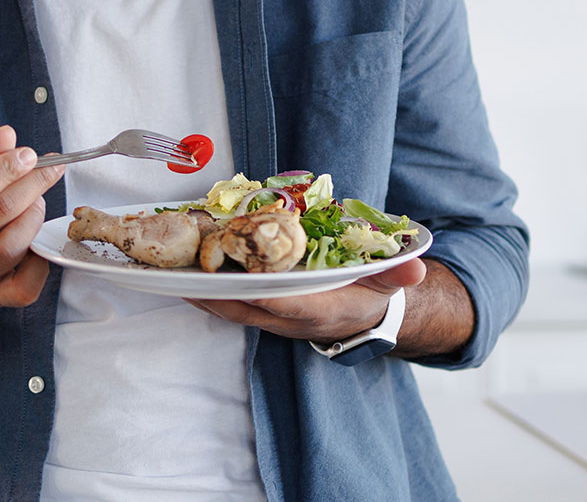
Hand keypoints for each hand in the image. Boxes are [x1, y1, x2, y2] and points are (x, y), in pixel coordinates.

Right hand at [0, 125, 62, 316]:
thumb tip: (6, 136)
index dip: (5, 169)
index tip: (28, 154)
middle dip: (31, 185)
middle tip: (48, 170)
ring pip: (12, 246)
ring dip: (34, 217)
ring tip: (37, 201)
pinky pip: (24, 286)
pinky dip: (39, 261)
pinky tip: (36, 241)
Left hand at [184, 257, 426, 342]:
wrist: (363, 316)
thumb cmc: (370, 292)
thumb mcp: (388, 283)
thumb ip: (398, 274)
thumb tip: (415, 268)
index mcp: (322, 311)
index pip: (288, 305)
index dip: (262, 295)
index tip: (236, 281)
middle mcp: (292, 318)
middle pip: (247, 308)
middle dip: (215, 293)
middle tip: (184, 272)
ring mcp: (274, 318)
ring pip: (232, 309)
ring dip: (203, 293)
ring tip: (171, 272)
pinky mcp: (262, 312)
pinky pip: (230, 304)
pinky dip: (209, 291)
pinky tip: (186, 273)